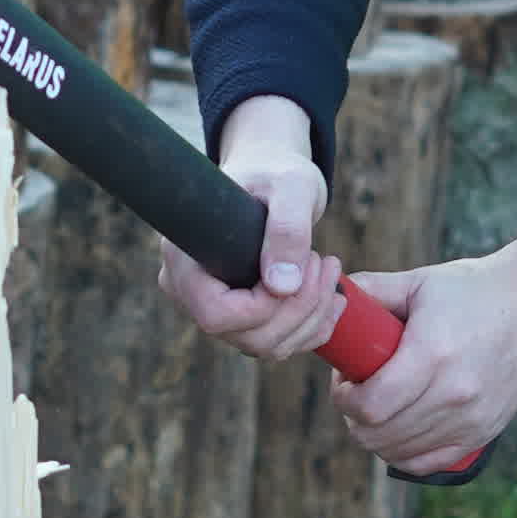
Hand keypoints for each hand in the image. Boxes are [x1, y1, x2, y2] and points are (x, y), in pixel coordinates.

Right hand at [161, 99, 342, 357]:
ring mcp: (214, 309)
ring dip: (312, 317)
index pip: (215, 314)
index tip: (302, 267)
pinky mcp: (241, 319)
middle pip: (245, 336)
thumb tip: (283, 287)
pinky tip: (333, 297)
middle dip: (300, 308)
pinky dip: (313, 328)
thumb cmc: (275, 171)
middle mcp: (189, 292)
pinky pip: (278, 344)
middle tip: (328, 262)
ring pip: (266, 346)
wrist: (272, 178)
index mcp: (183, 258)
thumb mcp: (289, 187)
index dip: (264, 307)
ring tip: (331, 271)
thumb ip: (286, 229)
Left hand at [324, 219, 516, 476]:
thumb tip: (330, 297)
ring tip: (379, 406)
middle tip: (357, 391)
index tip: (345, 380)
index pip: (369, 406)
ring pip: (399, 452)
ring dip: (377, 435)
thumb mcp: (420, 282)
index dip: (344, 398)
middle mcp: (454, 394)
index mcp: (433, 354)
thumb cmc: (477, 289)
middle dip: (355, 417)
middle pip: (379, 434)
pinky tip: (400, 429)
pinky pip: (429, 463)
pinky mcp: (485, 432)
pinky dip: (404, 453)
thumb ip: (371, 290)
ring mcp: (472, 419)